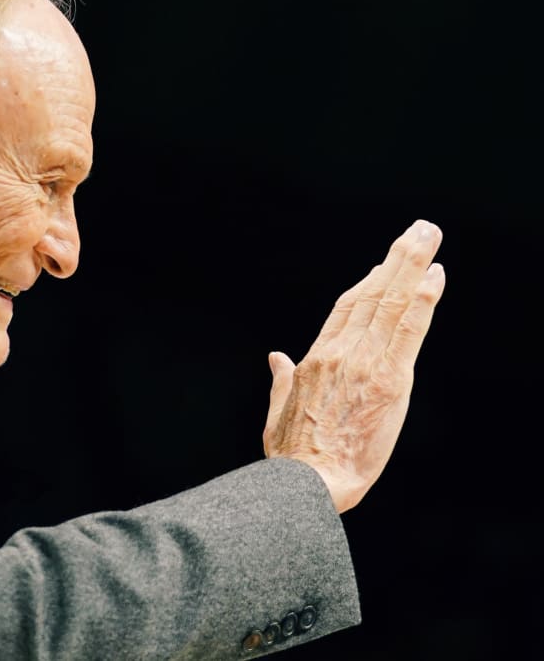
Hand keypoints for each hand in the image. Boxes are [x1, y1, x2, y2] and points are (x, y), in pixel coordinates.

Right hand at [263, 219, 444, 512]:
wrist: (307, 483)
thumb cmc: (291, 455)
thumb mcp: (277, 412)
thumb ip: (281, 380)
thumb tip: (275, 356)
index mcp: (316, 359)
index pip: (347, 308)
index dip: (369, 283)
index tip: (386, 265)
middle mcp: (341, 352)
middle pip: (372, 294)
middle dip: (397, 259)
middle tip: (419, 229)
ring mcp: (365, 362)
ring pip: (392, 303)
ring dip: (413, 265)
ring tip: (429, 236)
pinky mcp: (390, 381)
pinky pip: (409, 331)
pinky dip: (423, 301)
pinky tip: (436, 277)